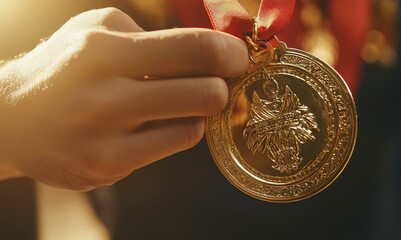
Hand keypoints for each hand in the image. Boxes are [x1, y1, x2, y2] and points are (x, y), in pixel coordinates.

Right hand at [0, 8, 247, 189]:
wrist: (13, 118)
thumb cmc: (67, 66)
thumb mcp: (99, 30)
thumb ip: (152, 35)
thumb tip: (210, 49)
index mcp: (106, 51)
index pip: (195, 49)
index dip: (230, 53)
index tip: (237, 56)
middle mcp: (106, 95)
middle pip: (207, 93)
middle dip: (223, 84)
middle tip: (217, 79)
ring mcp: (106, 137)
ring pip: (195, 124)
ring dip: (201, 109)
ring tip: (183, 99)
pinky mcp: (107, 166)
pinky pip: (174, 145)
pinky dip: (181, 130)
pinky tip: (162, 121)